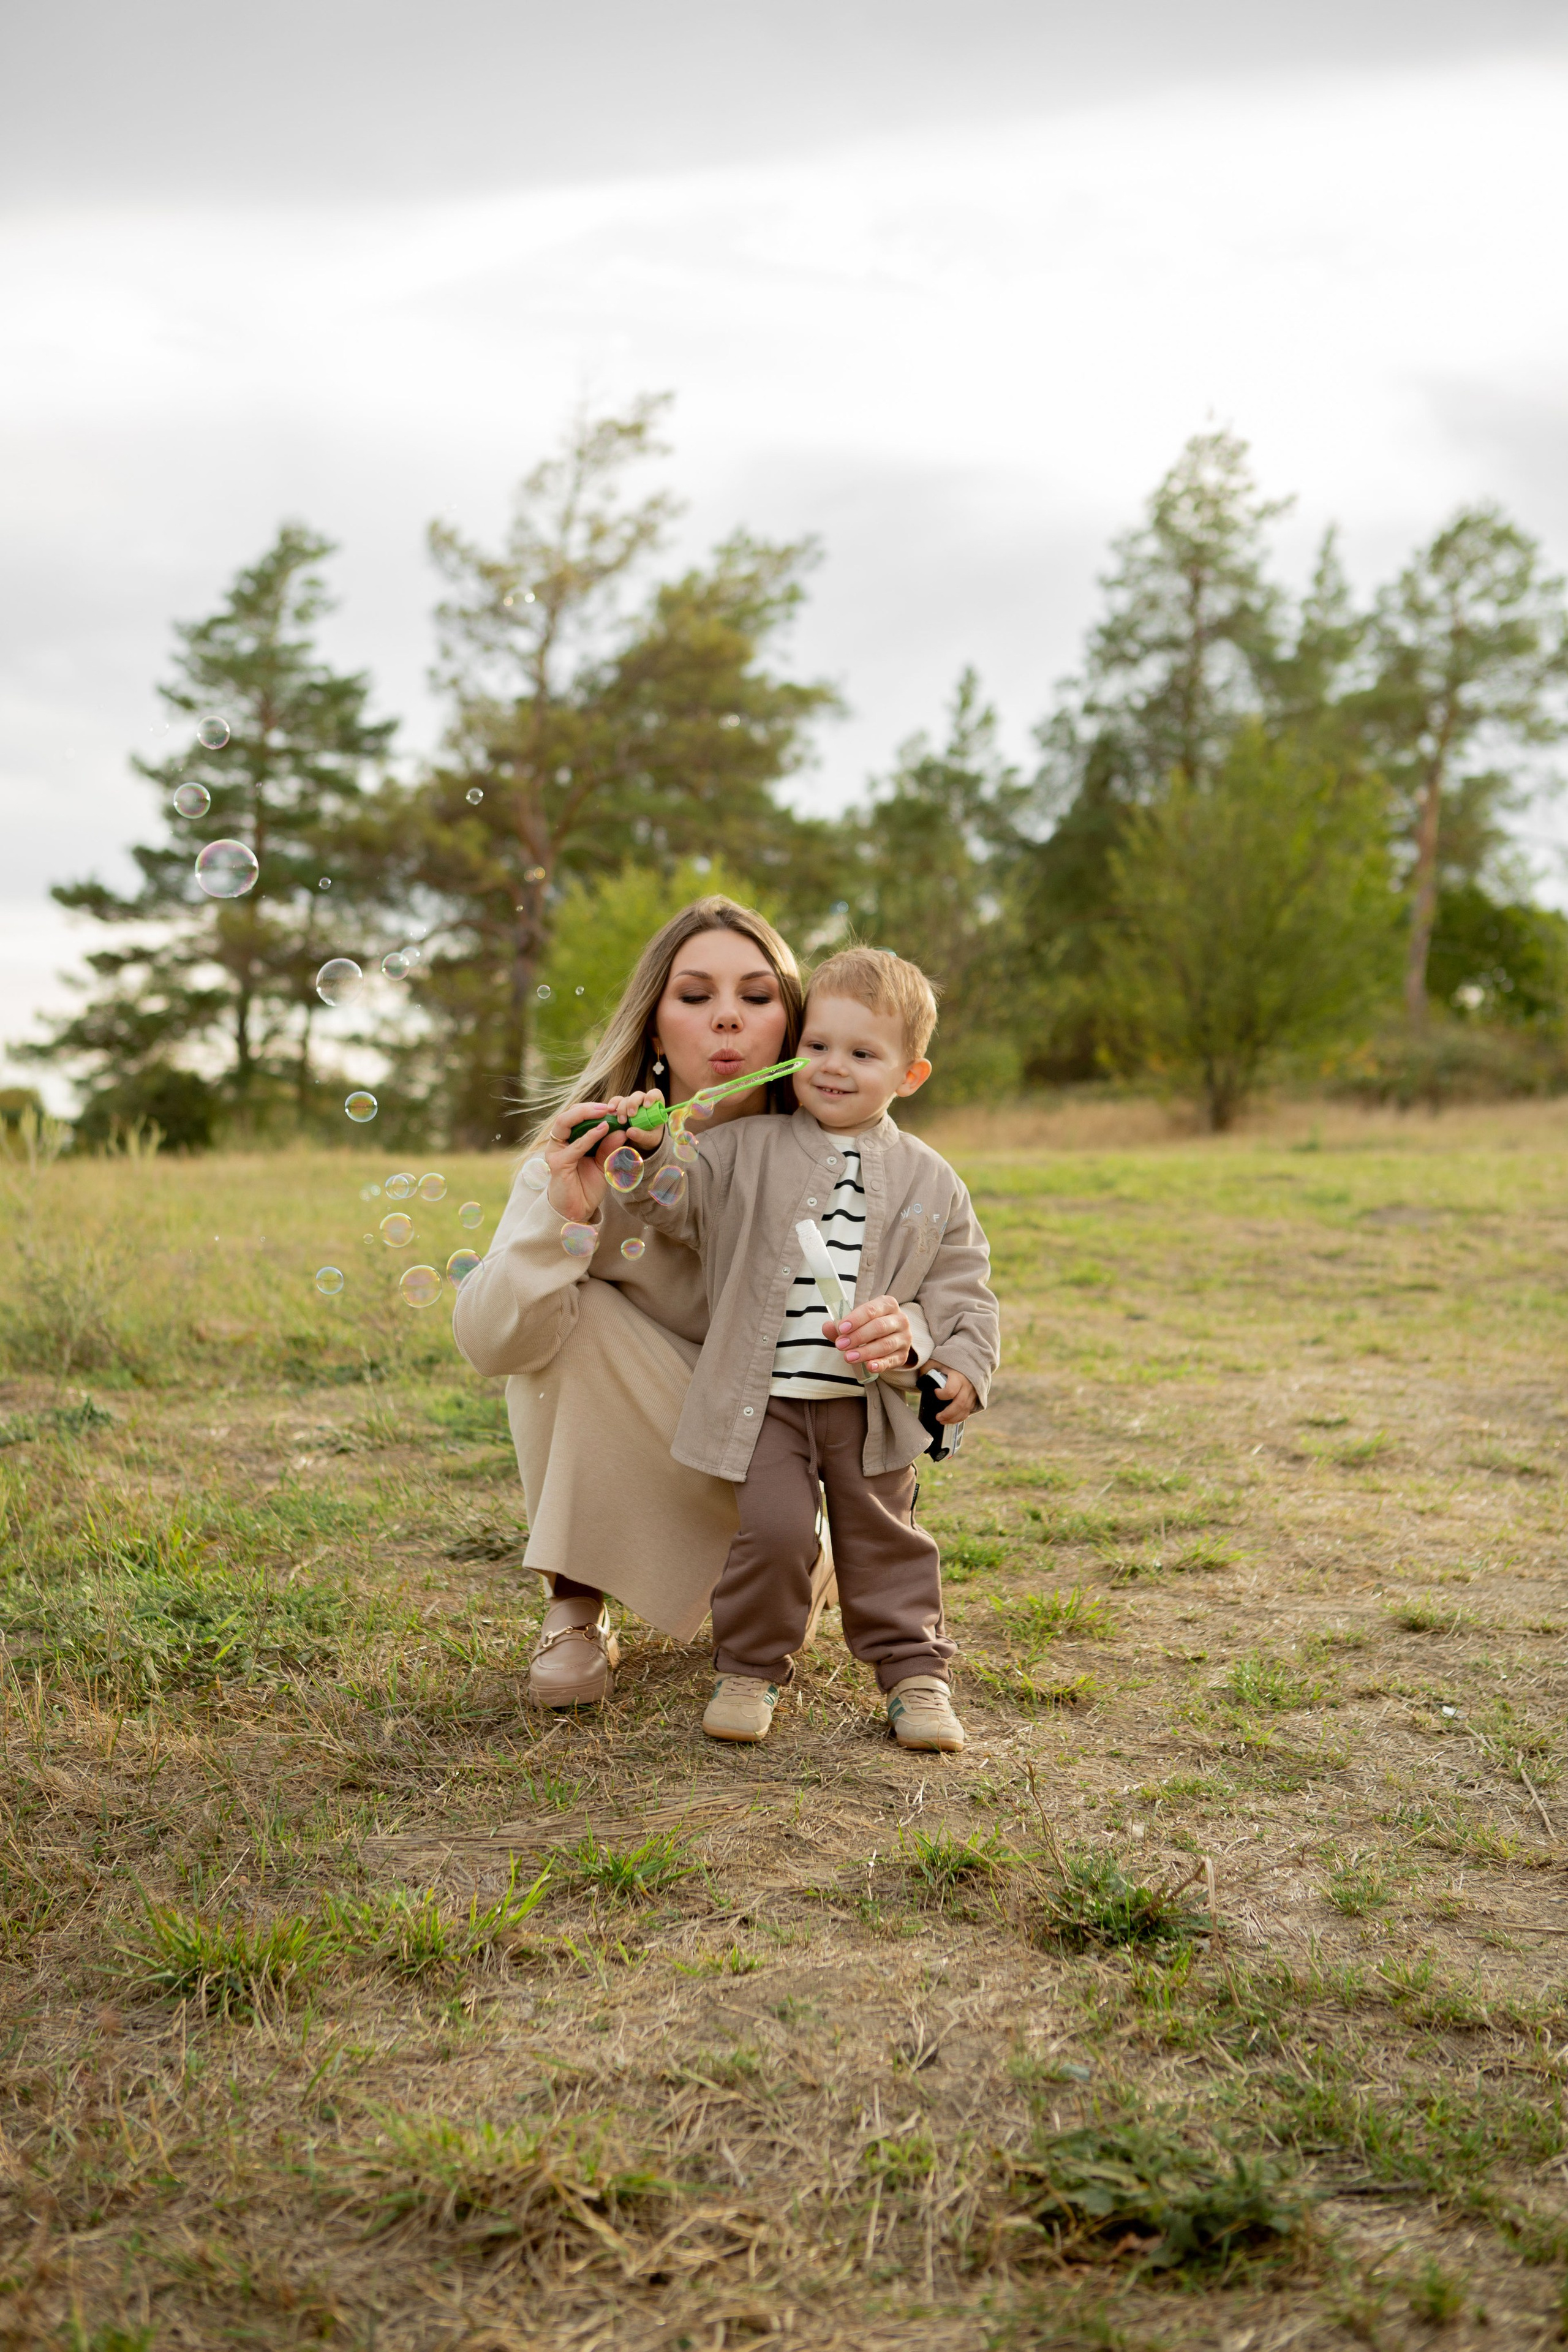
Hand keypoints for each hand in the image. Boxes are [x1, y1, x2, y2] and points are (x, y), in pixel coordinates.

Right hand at [544, 1093, 663, 1223]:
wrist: (578, 1211)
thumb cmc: (587, 1186)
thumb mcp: (603, 1163)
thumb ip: (610, 1147)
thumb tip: (622, 1131)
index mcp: (568, 1140)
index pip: (577, 1116)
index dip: (593, 1109)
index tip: (614, 1107)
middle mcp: (559, 1143)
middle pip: (568, 1115)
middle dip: (588, 1107)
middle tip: (609, 1106)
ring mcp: (556, 1152)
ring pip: (564, 1123)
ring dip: (585, 1114)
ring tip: (604, 1112)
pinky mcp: (557, 1164)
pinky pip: (573, 1146)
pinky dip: (588, 1136)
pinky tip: (602, 1129)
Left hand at [823, 1294, 913, 1377]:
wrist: (890, 1337)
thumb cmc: (870, 1326)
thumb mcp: (857, 1322)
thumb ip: (841, 1325)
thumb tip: (827, 1327)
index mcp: (887, 1304)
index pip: (872, 1309)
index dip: (856, 1319)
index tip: (842, 1328)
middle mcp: (900, 1319)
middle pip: (879, 1327)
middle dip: (858, 1336)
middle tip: (840, 1345)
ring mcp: (904, 1338)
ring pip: (885, 1345)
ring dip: (865, 1352)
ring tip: (848, 1357)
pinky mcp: (904, 1355)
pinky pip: (892, 1360)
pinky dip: (880, 1364)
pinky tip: (869, 1367)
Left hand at [927, 1364, 978, 1424]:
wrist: (969, 1358)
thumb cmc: (949, 1360)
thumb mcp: (936, 1360)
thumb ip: (927, 1368)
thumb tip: (920, 1380)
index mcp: (958, 1376)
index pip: (951, 1390)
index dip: (941, 1395)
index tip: (935, 1392)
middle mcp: (967, 1385)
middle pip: (959, 1404)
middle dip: (948, 1414)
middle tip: (937, 1417)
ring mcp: (973, 1392)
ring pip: (965, 1409)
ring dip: (953, 1418)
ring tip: (941, 1421)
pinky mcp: (975, 1397)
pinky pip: (969, 1410)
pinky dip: (960, 1417)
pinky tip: (951, 1419)